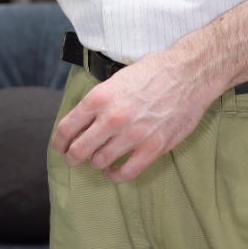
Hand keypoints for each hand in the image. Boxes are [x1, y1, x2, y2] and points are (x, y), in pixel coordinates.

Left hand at [50, 52, 224, 182]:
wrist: (188, 74)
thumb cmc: (153, 72)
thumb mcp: (116, 79)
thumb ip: (99, 101)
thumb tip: (83, 120)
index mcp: (99, 98)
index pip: (67, 128)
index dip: (59, 142)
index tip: (60, 146)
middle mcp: (112, 118)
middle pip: (79, 150)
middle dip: (73, 157)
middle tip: (75, 158)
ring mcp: (132, 135)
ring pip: (100, 162)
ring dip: (96, 163)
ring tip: (99, 159)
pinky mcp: (152, 147)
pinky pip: (126, 172)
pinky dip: (115, 176)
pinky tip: (113, 172)